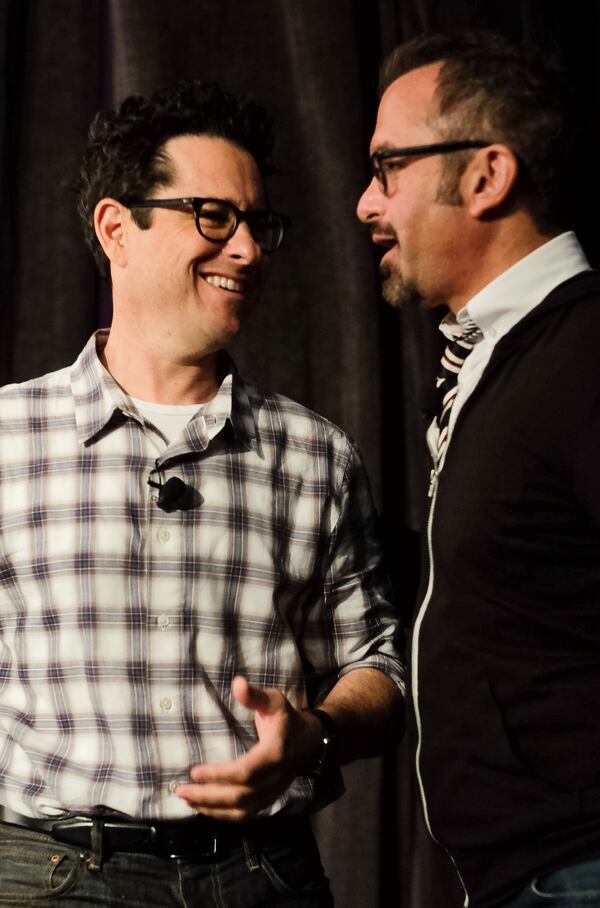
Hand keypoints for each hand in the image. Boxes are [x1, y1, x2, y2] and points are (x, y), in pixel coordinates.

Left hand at [175, 676, 322, 820]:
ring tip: (187, 800)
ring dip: (212, 809)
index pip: (245, 772)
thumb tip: (237, 683)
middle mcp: (274, 778)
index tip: (194, 771)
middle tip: (180, 791)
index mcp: (274, 754)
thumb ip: (255, 696)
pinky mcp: (268, 799)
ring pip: (241, 810)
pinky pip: (245, 814)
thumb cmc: (287, 718)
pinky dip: (223, 815)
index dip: (219, 775)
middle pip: (239, 796)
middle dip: (208, 796)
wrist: (310, 741)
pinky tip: (204, 808)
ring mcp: (272, 792)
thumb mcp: (274, 701)